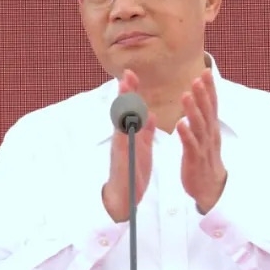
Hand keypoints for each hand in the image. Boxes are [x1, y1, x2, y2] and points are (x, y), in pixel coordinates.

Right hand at [102, 70, 156, 221]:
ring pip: (121, 121)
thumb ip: (146, 131)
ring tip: (124, 87)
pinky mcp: (122, 157)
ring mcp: (121, 146)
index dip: (130, 91)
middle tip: (127, 73)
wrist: (124, 196)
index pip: (130, 108)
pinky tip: (131, 117)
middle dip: (125, 91)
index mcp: (130, 133)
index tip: (131, 74)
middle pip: (122, 110)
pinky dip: (126, 128)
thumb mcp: (142, 147)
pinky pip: (124, 140)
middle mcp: (122, 137)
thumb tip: (149, 114)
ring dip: (123, 103)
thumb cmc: (133, 171)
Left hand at [178, 70, 226, 212]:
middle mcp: (209, 135)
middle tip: (198, 78)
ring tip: (185, 95)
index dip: (210, 88)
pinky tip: (180, 125)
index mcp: (211, 128)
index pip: (211, 104)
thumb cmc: (205, 159)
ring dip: (193, 110)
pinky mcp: (195, 159)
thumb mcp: (206, 136)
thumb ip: (203, 117)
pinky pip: (190, 145)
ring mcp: (203, 147)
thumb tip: (200, 99)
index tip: (206, 71)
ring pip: (199, 126)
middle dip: (203, 94)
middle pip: (207, 112)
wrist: (211, 188)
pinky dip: (186, 135)